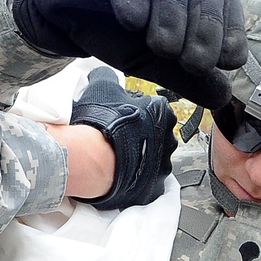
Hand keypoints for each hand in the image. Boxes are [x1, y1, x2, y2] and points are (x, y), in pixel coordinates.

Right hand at [12, 0, 246, 106]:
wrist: (63, 17)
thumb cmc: (114, 33)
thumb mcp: (152, 63)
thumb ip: (186, 78)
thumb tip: (222, 97)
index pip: (223, 2)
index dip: (229, 31)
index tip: (226, 62)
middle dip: (202, 28)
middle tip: (195, 63)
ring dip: (171, 12)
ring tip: (163, 47)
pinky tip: (131, 19)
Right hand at [69, 67, 176, 209]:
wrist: (92, 158)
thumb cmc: (100, 121)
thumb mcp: (102, 86)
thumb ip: (107, 76)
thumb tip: (103, 72)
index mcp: (162, 112)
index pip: (153, 109)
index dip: (135, 114)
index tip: (122, 119)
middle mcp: (169, 138)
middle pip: (156, 135)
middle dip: (141, 137)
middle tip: (120, 140)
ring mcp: (163, 165)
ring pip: (154, 160)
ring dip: (140, 159)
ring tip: (118, 160)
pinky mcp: (153, 188)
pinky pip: (147, 183)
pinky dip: (137, 181)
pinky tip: (121, 176)